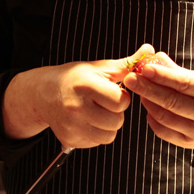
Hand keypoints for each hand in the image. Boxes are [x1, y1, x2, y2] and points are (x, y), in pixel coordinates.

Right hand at [2, 45, 151, 147]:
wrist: (44, 93)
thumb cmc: (75, 78)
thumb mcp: (99, 68)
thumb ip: (126, 64)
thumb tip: (150, 51)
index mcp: (85, 86)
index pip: (120, 101)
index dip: (121, 96)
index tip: (112, 90)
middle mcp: (75, 108)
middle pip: (117, 121)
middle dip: (116, 112)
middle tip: (104, 102)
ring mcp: (71, 126)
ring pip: (109, 135)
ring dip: (109, 125)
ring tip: (98, 111)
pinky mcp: (70, 140)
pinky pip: (97, 142)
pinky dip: (98, 133)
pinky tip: (88, 120)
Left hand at [122, 53, 193, 164]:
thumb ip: (181, 71)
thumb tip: (155, 56)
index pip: (184, 83)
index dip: (162, 75)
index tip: (144, 67)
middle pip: (171, 101)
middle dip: (147, 88)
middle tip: (130, 78)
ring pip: (164, 117)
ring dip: (148, 102)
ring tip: (140, 90)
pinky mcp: (191, 144)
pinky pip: (164, 131)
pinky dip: (152, 118)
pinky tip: (149, 107)